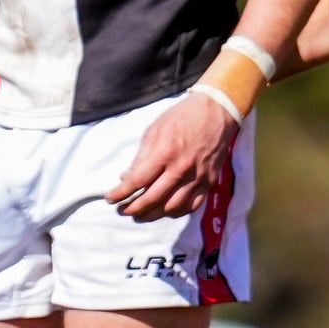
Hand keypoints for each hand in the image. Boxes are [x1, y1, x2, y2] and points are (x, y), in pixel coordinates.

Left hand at [110, 94, 239, 220]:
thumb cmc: (183, 117)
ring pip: (171, 208)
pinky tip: (165, 210)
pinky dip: (175, 212)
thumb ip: (141, 157)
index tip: (110, 199)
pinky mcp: (209, 182)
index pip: (137, 181)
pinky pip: (191, 206)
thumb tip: (127, 178)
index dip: (120, 193)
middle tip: (122, 210)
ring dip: (152, 215)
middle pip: (152, 199)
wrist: (218, 112)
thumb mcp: (154, 130)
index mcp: (165, 153)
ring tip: (140, 215)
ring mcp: (197, 177)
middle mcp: (181, 169)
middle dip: (132, 209)